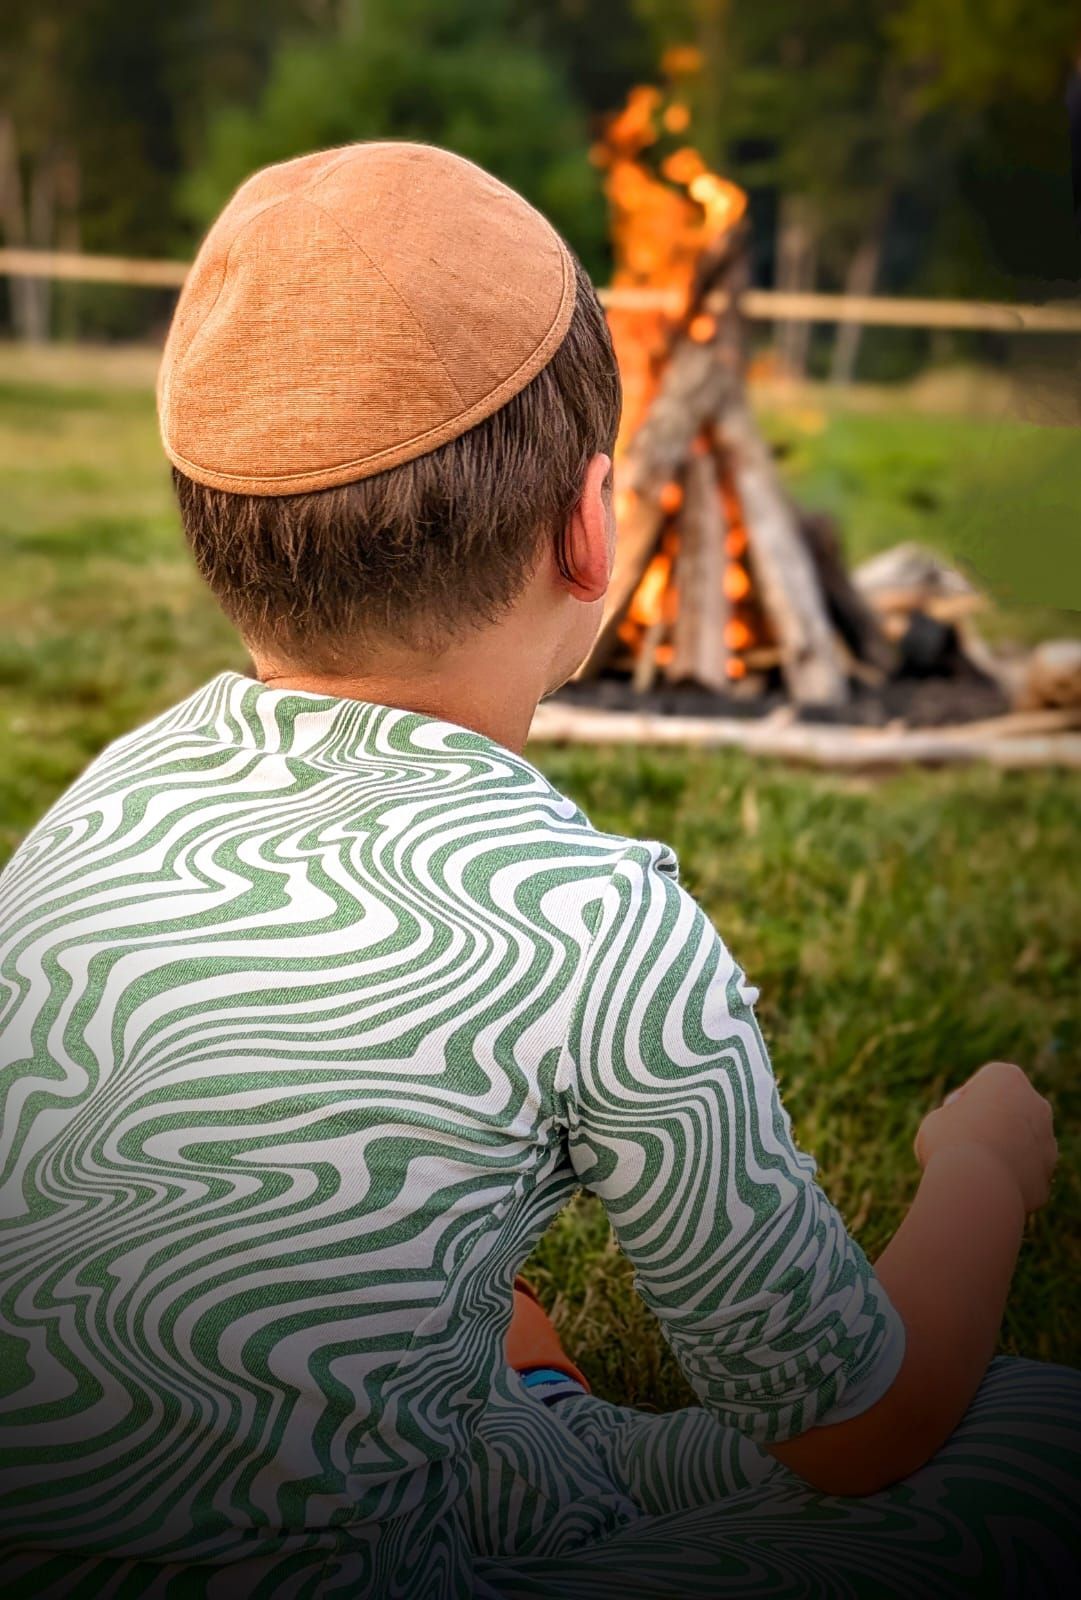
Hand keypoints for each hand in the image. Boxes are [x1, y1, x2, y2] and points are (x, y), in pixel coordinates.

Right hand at [915, 1061, 1056, 1215]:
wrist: (978, 1189)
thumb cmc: (949, 1144)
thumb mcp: (937, 1122)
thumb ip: (954, 1121)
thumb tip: (961, 1135)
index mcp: (1006, 1078)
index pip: (984, 1083)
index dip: (962, 1102)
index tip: (948, 1120)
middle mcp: (1035, 1104)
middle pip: (1007, 1111)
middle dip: (988, 1125)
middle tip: (958, 1145)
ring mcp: (1046, 1141)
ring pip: (1018, 1143)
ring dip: (1000, 1152)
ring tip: (969, 1172)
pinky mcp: (1045, 1175)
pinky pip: (1021, 1174)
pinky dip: (1006, 1180)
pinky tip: (984, 1189)